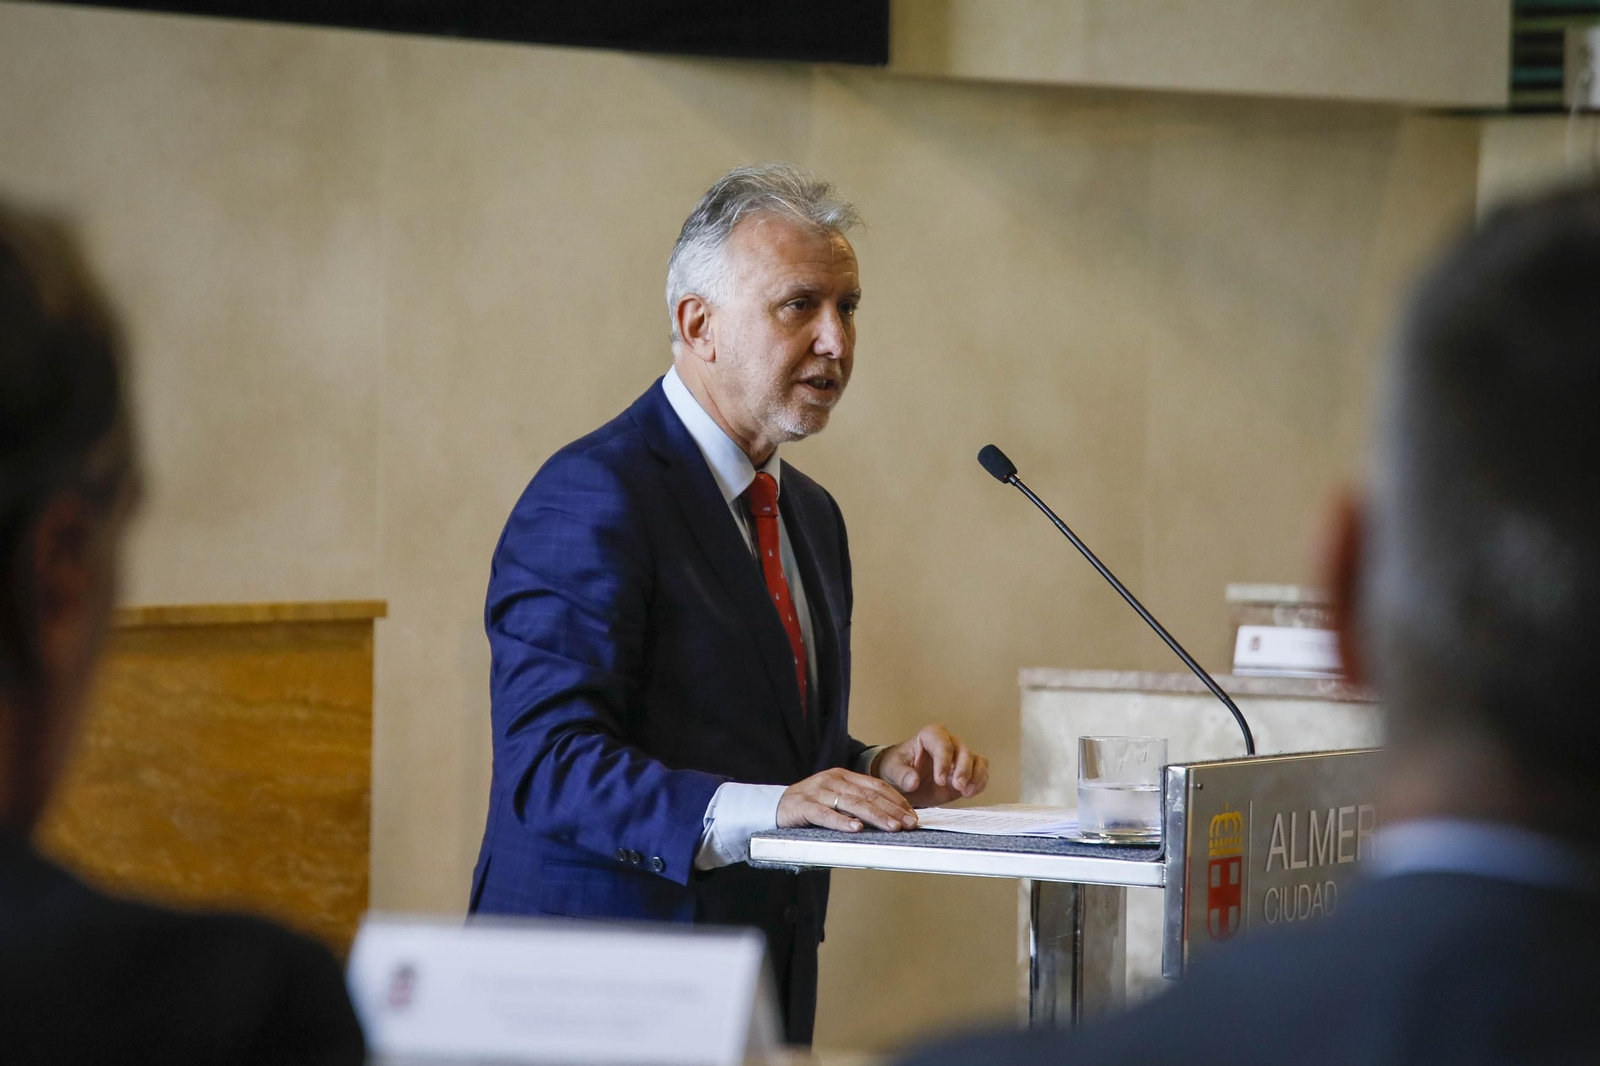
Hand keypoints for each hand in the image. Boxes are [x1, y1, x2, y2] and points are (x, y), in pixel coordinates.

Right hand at [778, 768, 918, 832]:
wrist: (772, 807)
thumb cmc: (809, 807)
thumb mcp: (835, 800)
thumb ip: (856, 805)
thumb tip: (889, 820)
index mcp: (843, 776)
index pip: (876, 786)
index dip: (896, 800)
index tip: (913, 815)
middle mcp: (832, 780)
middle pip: (868, 794)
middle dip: (892, 810)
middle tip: (909, 823)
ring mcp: (817, 791)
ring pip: (851, 803)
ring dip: (875, 816)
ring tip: (892, 827)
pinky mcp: (803, 806)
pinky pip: (825, 814)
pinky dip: (841, 822)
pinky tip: (856, 828)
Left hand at [874, 723, 988, 807]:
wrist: (904, 781)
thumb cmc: (898, 768)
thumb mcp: (892, 770)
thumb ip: (902, 775)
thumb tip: (913, 782)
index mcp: (931, 735)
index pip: (942, 744)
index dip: (943, 761)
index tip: (939, 780)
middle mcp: (949, 742)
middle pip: (964, 751)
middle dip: (963, 770)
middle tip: (957, 787)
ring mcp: (961, 757)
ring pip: (978, 760)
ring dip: (975, 776)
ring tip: (966, 792)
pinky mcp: (968, 772)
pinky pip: (982, 773)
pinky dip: (980, 783)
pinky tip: (969, 793)